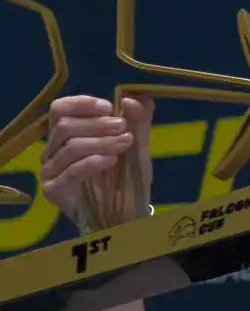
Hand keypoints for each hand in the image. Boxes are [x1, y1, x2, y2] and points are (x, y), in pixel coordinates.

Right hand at [42, 95, 154, 228]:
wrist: (129, 213)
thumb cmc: (127, 178)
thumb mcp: (137, 147)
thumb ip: (138, 121)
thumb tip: (133, 97)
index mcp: (67, 135)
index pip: (59, 109)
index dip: (82, 104)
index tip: (109, 107)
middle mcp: (53, 151)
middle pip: (64, 126)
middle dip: (97, 124)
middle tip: (123, 128)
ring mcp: (51, 171)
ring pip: (69, 146)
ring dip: (101, 142)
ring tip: (124, 144)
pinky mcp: (54, 190)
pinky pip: (71, 171)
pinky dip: (93, 162)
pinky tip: (111, 161)